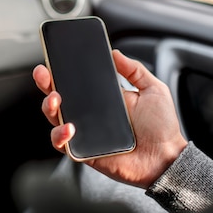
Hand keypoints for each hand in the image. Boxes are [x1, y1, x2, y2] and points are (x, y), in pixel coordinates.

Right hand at [33, 49, 187, 188]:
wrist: (167, 159)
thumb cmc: (162, 128)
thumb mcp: (153, 89)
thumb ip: (134, 69)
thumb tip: (115, 53)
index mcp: (103, 99)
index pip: (76, 82)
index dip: (61, 72)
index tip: (53, 60)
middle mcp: (90, 115)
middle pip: (59, 98)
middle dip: (46, 84)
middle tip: (45, 75)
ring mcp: (85, 133)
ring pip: (55, 119)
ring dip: (50, 108)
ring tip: (56, 100)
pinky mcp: (84, 152)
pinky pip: (62, 144)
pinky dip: (60, 136)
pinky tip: (69, 128)